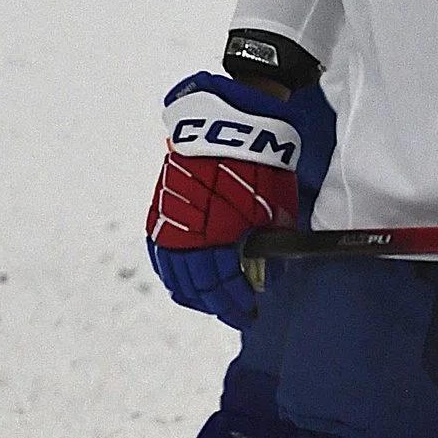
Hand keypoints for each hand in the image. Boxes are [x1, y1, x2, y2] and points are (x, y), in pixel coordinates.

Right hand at [146, 73, 302, 326]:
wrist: (229, 124)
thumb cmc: (260, 166)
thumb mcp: (277, 211)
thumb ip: (271, 248)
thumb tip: (269, 277)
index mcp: (219, 239)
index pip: (225, 288)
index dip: (237, 305)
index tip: (249, 313)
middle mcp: (189, 237)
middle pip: (198, 288)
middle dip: (217, 305)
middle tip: (232, 312)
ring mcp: (170, 224)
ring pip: (173, 275)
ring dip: (192, 293)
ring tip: (208, 302)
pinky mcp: (160, 210)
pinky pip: (159, 253)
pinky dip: (170, 272)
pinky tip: (181, 279)